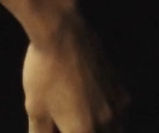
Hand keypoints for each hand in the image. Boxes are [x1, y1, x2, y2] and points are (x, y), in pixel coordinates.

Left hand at [23, 9, 128, 130]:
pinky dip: (108, 115)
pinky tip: (88, 100)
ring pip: (114, 130)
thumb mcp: (36, 107)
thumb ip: (41, 132)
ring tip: (75, 110)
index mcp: (83, 130)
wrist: (62, 35)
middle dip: (83, 129)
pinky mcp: (122, 91)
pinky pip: (119, 113)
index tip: (59, 124)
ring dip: (99, 128)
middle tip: (64, 118)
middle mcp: (107, 123)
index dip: (65, 130)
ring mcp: (118, 107)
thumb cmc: (44, 72)